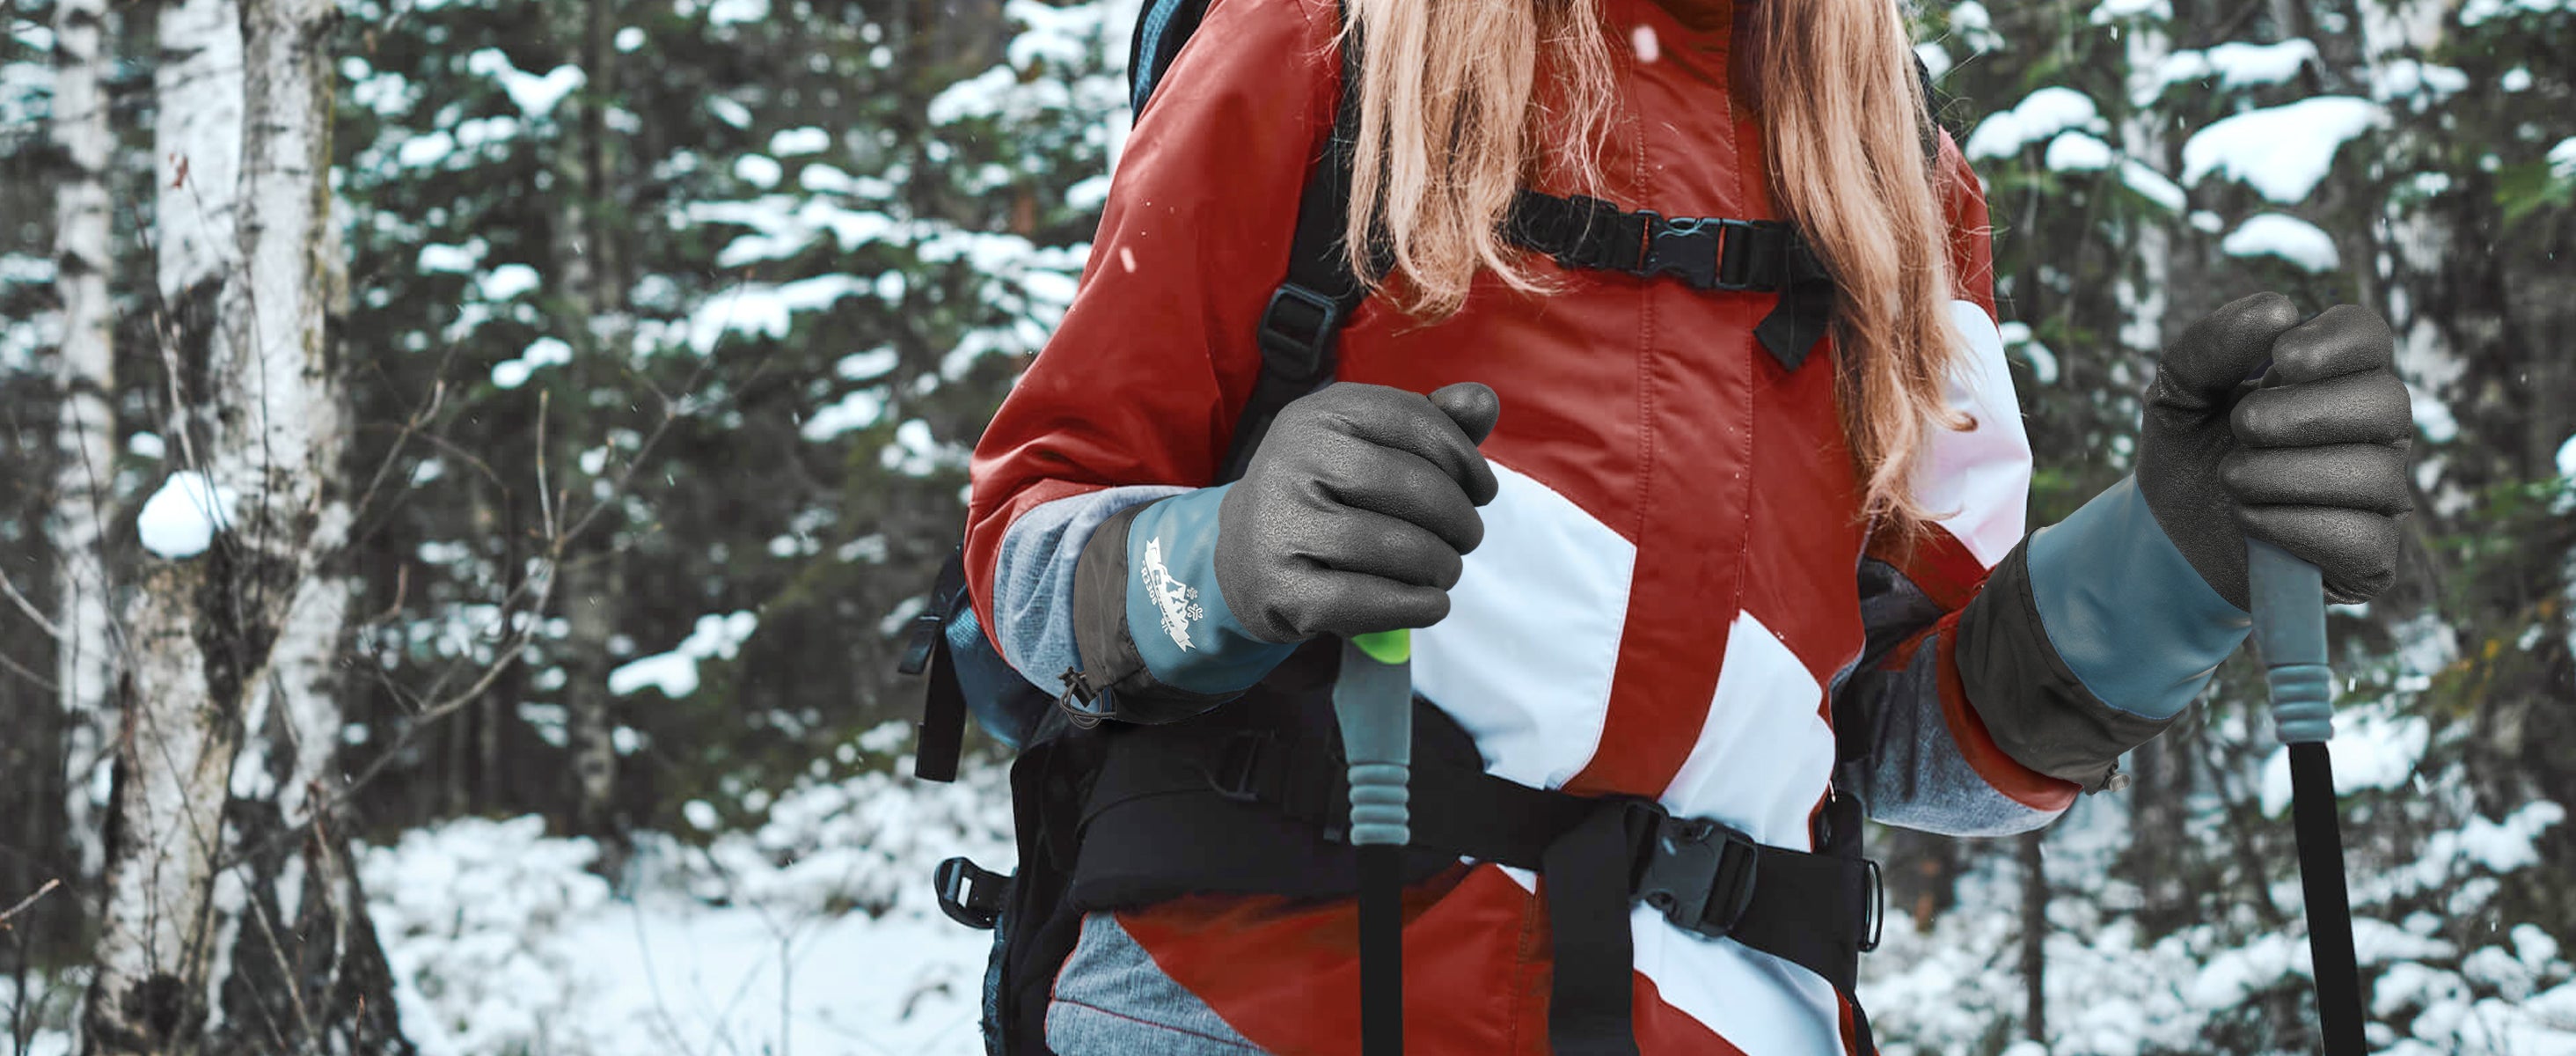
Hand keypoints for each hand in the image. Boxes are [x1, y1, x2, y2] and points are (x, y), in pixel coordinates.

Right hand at [1218, 381, 1500, 641]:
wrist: (1244, 553)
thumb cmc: (1329, 492)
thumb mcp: (1371, 444)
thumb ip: (1432, 421)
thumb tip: (1484, 403)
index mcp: (1319, 413)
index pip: (1415, 422)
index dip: (1466, 460)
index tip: (1483, 491)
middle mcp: (1292, 460)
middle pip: (1411, 487)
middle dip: (1458, 518)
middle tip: (1467, 537)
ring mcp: (1282, 525)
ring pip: (1395, 548)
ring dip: (1442, 565)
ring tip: (1445, 569)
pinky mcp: (1280, 588)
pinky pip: (1367, 600)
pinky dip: (1416, 606)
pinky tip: (1432, 603)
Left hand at [2135, 293, 2413, 609]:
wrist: (2165, 535)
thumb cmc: (2188, 451)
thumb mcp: (2178, 391)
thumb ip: (2212, 343)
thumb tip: (2279, 309)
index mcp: (2337, 377)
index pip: (2370, 337)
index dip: (2336, 342)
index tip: (2282, 357)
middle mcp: (2374, 432)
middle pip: (2388, 403)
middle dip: (2305, 413)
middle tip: (2242, 426)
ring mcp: (2380, 495)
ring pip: (2373, 474)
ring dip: (2284, 474)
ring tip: (2232, 478)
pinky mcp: (2371, 557)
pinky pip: (2363, 538)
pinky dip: (2295, 525)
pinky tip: (2251, 517)